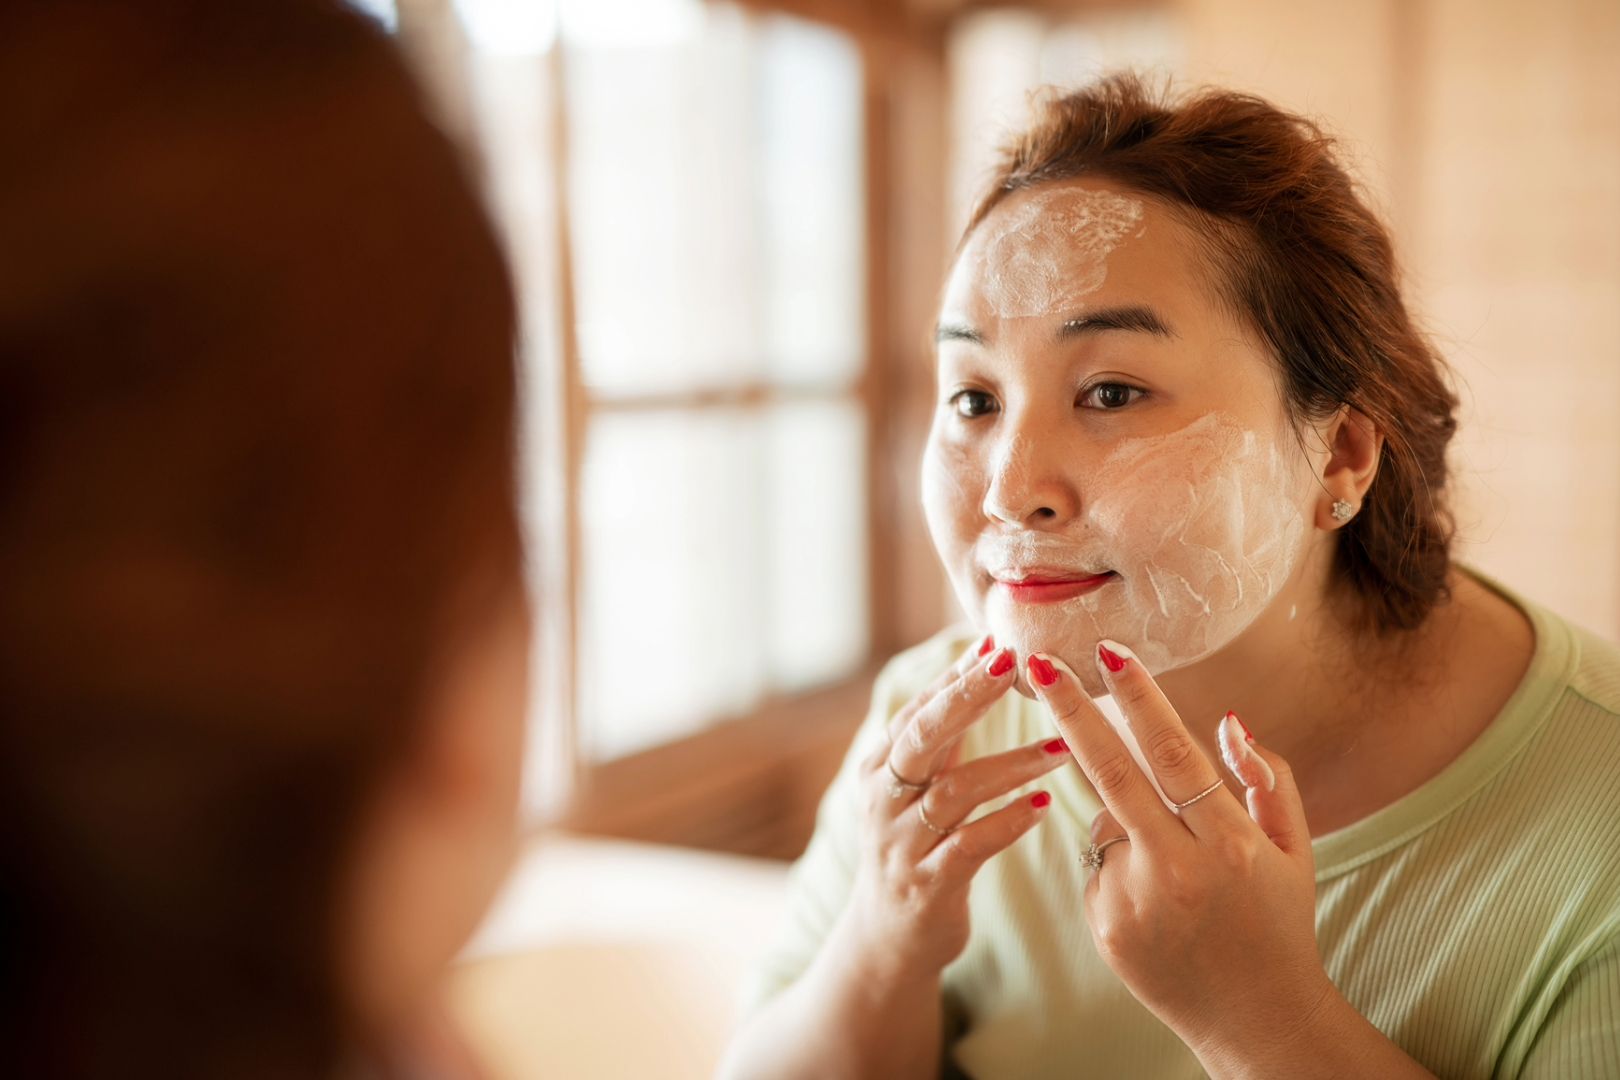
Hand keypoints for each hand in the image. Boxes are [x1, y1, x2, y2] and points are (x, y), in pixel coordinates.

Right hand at [846, 636, 1069, 976]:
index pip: (919, 708)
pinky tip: (1042, 806)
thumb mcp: (916, 786)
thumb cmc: (916, 844)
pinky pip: (968, 847)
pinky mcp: (926, 886)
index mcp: (881, 766)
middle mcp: (883, 799)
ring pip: (954, 792)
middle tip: (1012, 664)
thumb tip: (980, 661)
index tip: (998, 640)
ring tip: (1060, 747)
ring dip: (1009, 765)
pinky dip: (1006, 823)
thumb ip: (943, 735)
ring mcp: (901, 844)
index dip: (956, 675)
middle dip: (967, 696)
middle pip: (923, 736)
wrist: (888, 938)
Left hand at [1027, 641, 1334, 1062]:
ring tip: (1179, 870)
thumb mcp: (1294, 849)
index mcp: (1230, 842)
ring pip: (1106, 818)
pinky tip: (1159, 903)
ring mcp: (1135, 900)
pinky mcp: (1105, 924)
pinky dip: (1121, 863)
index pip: (1173, 754)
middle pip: (1110, 772)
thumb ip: (1269, 779)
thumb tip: (1226, 719)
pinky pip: (1099, 864)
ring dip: (1129, 817)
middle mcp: (1177, 869)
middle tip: (1035, 663)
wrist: (1257, 1020)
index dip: (1139, 699)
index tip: (1108, 651)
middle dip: (1070, 711)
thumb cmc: (1279, 920)